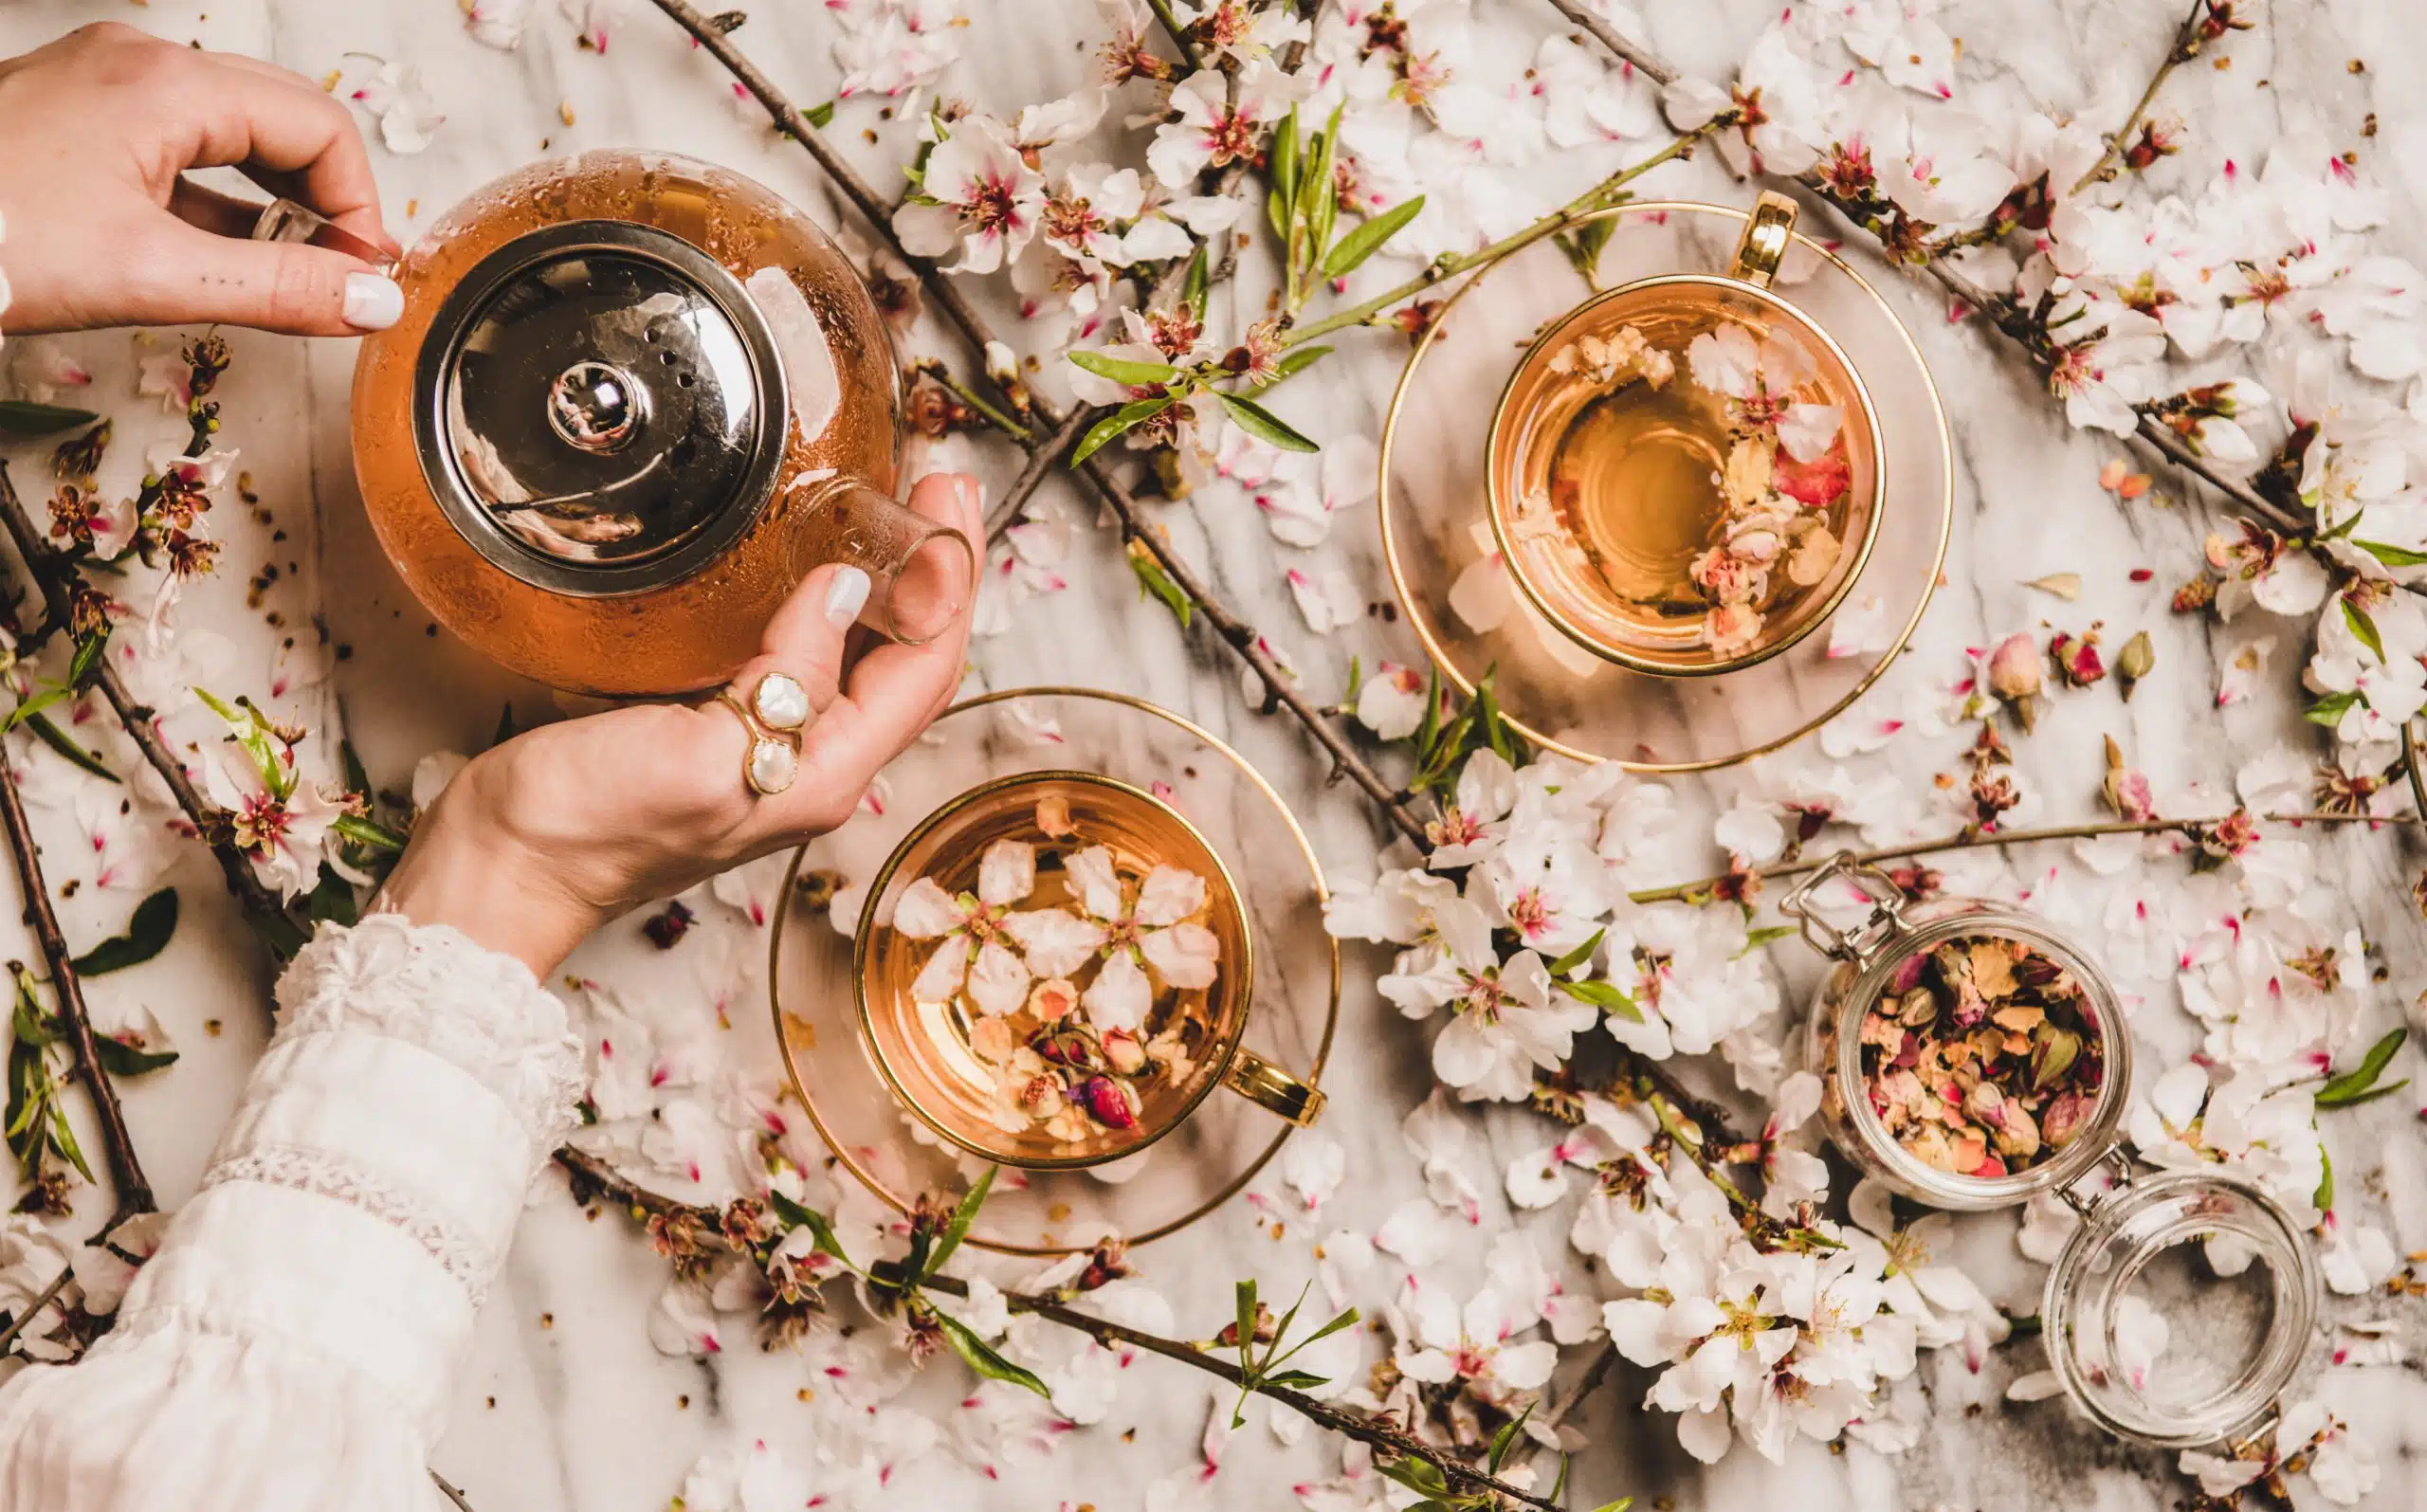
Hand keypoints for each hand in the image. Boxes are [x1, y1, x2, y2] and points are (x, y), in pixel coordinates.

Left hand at [0, 22, 401, 336]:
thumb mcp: (151, 276)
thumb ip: (279, 289)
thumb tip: (370, 301)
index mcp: (167, 84)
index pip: (320, 129)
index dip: (359, 207)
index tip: (363, 277)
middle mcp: (139, 66)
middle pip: (284, 119)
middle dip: (327, 199)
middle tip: (342, 277)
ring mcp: (103, 88)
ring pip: (233, 133)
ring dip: (277, 202)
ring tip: (292, 273)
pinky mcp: (75, 120)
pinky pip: (179, 149)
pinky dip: (220, 201)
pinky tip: (227, 254)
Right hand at [375, 474, 984, 975]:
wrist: (503, 872)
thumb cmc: (585, 830)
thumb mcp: (696, 753)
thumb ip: (781, 679)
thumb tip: (846, 591)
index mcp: (823, 776)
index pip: (925, 668)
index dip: (949, 580)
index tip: (947, 497)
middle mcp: (811, 766)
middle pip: (910, 661)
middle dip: (937, 572)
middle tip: (939, 488)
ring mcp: (768, 751)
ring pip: (864, 661)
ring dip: (892, 586)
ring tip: (897, 514)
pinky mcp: (721, 730)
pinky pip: (802, 662)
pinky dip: (827, 606)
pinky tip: (813, 569)